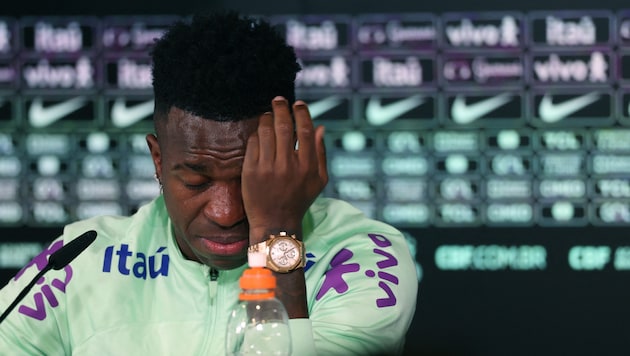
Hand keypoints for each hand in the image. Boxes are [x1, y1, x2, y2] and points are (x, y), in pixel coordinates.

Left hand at [242, 96, 327, 242]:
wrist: (275, 223)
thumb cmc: (299, 200)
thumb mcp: (319, 180)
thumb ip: (320, 153)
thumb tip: (320, 127)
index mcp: (307, 166)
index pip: (304, 130)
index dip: (301, 113)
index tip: (298, 104)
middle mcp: (288, 165)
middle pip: (284, 127)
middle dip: (281, 108)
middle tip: (279, 100)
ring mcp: (268, 168)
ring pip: (266, 131)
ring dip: (267, 118)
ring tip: (268, 114)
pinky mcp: (251, 172)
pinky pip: (253, 143)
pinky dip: (257, 134)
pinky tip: (259, 132)